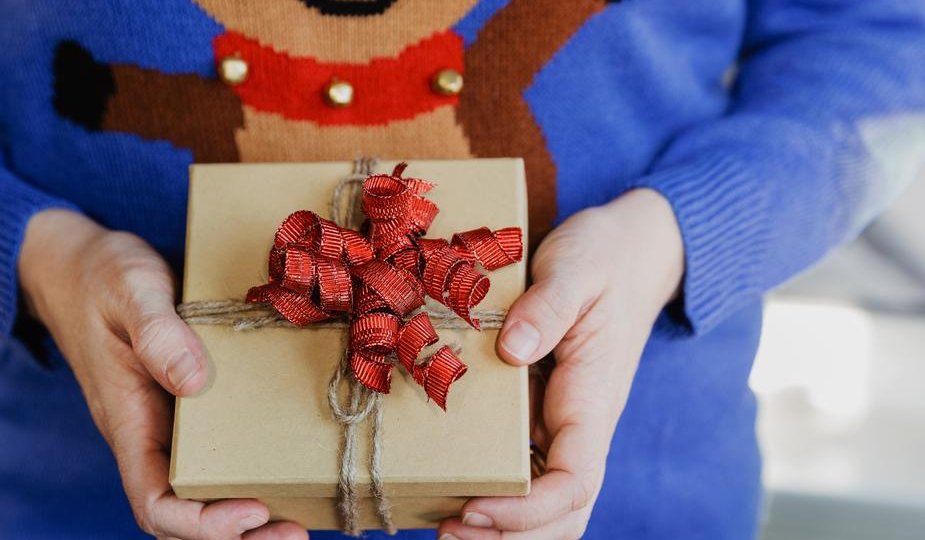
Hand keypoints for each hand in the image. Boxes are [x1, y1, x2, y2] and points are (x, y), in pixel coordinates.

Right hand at [18, 210, 307, 539]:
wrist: (83, 264)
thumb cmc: (102, 275)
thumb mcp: (131, 291)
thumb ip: (159, 334)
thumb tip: (195, 382)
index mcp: (127, 421)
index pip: (155, 500)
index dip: (202, 521)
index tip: (254, 509)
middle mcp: (150, 434)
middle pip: (188, 509)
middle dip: (240, 533)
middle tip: (298, 534)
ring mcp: (171, 423)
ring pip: (206, 488)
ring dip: (251, 515)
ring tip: (303, 521)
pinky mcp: (191, 404)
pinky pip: (219, 450)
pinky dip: (252, 470)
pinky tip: (292, 467)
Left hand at [438, 189, 683, 538]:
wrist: (633, 250)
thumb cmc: (606, 256)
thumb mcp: (576, 266)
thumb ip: (549, 305)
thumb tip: (514, 350)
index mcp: (592, 397)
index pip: (574, 481)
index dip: (527, 511)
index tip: (473, 508)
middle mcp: (581, 422)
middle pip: (563, 510)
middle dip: (510, 535)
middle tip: (446, 531)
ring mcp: (564, 420)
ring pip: (546, 497)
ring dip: (503, 523)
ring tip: (443, 523)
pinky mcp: (547, 408)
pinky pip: (526, 462)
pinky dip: (496, 486)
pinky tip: (453, 482)